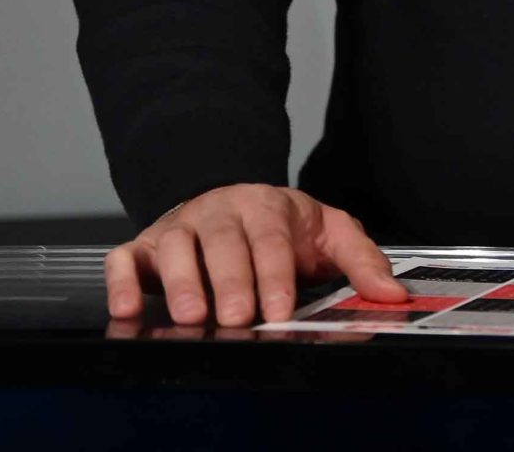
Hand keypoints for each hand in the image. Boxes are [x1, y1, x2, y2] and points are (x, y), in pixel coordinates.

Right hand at [102, 183, 403, 326]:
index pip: (270, 239)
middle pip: (221, 242)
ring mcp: (179, 228)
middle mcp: (219, 212)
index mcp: (266, 206)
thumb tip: (391, 294)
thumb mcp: (329, 232)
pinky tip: (128, 308)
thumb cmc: (282, 225)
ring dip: (180, 282)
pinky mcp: (144, 246)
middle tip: (237, 317)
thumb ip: (361, 260)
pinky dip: (121, 282)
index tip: (278, 308)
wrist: (233, 197)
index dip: (274, 274)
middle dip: (229, 281)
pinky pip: (124, 259)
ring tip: (193, 316)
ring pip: (173, 248)